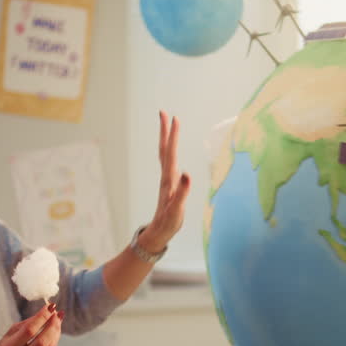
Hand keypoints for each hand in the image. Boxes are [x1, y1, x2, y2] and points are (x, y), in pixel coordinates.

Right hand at [0, 303, 62, 345]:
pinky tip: (54, 332)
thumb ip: (27, 324)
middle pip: (42, 341)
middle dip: (53, 325)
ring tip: (57, 321)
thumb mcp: (9, 335)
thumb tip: (47, 312)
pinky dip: (54, 340)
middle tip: (57, 314)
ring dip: (56, 332)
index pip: (29, 331)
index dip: (42, 317)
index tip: (50, 307)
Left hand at [138, 111, 190, 252]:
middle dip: (165, 131)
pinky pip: (169, 162)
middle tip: (164, 113)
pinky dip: (171, 151)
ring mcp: (167, 179)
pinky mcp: (169, 184)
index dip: (173, 135)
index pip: (171, 152)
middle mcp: (166, 176)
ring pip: (166, 154)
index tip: (174, 118)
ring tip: (168, 126)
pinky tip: (173, 151)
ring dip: (167, 139)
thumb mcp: (176, 209)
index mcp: (168, 179)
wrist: (158, 232)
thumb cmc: (168, 222)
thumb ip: (182, 192)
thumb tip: (187, 174)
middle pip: (165, 149)